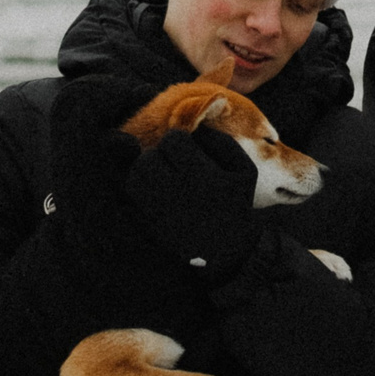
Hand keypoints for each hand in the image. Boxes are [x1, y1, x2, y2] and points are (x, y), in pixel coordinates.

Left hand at [121, 127, 260, 278]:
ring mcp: (160, 211)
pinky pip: (131, 193)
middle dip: (159, 154)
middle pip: (148, 157)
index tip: (188, 151)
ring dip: (145, 168)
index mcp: (204, 179)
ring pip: (135, 174)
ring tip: (162, 174)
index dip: (179, 140)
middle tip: (173, 164)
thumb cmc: (236, 202)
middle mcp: (179, 195)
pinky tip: (155, 188)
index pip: (173, 141)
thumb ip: (218, 140)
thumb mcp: (243, 168)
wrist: (226, 249)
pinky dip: (139, 185)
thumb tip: (192, 126)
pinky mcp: (149, 223)